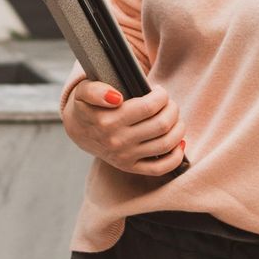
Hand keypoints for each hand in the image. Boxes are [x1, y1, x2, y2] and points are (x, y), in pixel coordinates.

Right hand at [62, 79, 185, 176]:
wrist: (79, 130)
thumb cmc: (87, 106)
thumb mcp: (84, 91)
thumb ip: (96, 90)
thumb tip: (116, 98)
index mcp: (108, 120)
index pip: (148, 107)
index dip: (161, 96)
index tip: (158, 91)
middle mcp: (117, 141)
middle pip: (161, 125)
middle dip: (172, 109)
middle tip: (168, 103)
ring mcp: (125, 157)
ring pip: (165, 145)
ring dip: (178, 128)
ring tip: (174, 118)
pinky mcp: (130, 167)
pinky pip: (160, 168)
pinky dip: (176, 157)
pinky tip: (179, 143)